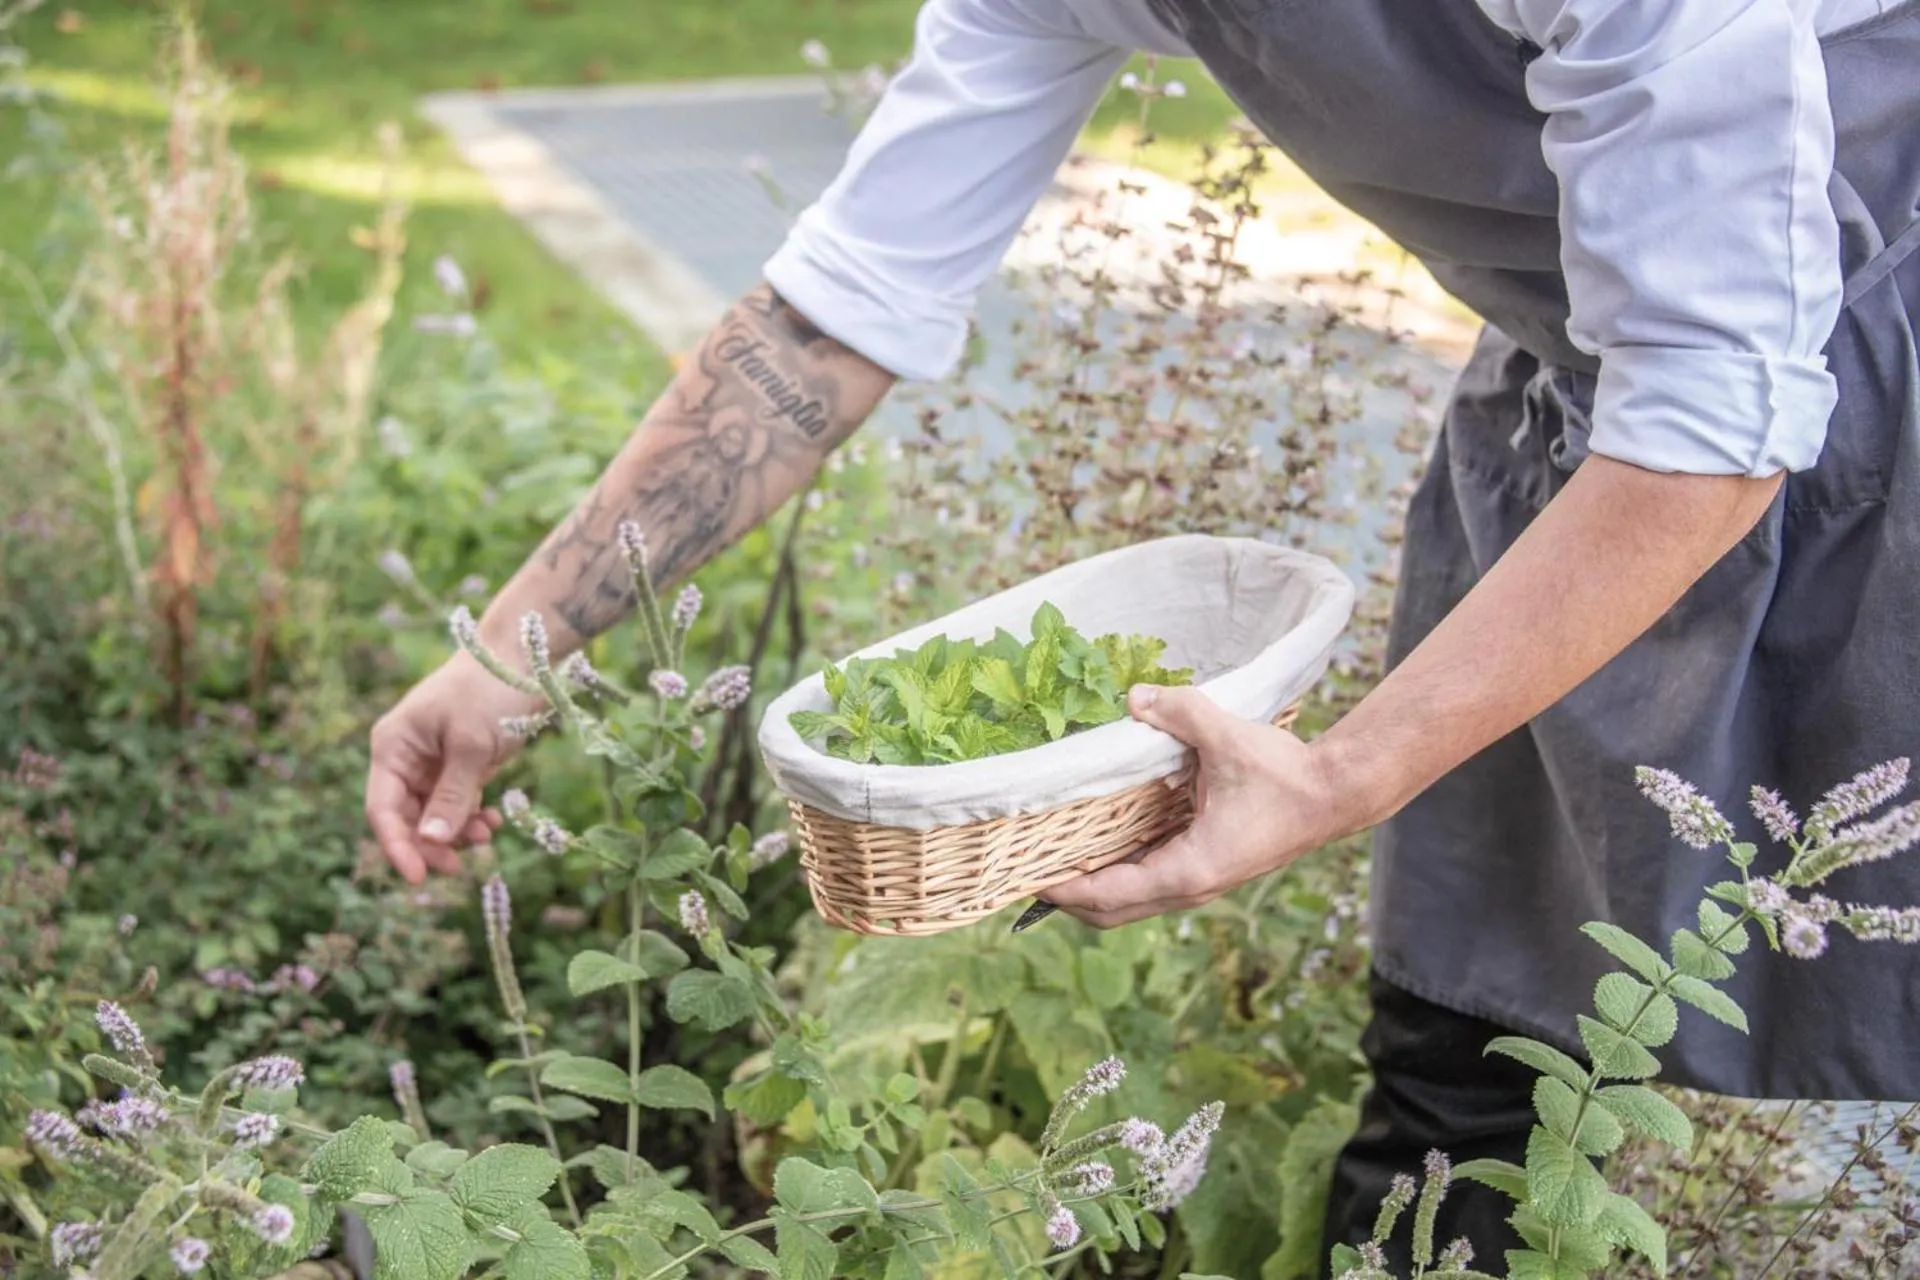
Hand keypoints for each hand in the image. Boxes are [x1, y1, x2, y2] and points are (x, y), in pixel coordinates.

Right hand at [365, 652, 535, 883]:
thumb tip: (432, 841)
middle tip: (460, 865)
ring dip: (456, 833)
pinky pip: (456, 804)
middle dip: (431, 844)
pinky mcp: (459, 766)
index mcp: (393, 747)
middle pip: (407, 818)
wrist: (523, 659)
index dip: (397, 846)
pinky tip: (492, 822)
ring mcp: (432, 763)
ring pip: (433, 816)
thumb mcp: (472, 745)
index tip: (418, 878)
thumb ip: (452, 795)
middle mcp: (406, 758)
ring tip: (487, 835)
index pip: (383, 809)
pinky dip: (471, 818)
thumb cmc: (489, 691)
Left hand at [1041, 685, 1351, 928]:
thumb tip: (1135, 697)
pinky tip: (1100, 844)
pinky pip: (1150, 882)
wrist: (1334, 795)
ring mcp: (1200, 883)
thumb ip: (1179, 713)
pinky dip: (1119, 873)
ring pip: (1132, 902)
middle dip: (1069, 899)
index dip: (1064, 892)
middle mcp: (1190, 887)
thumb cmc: (1284, 774)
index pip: (1109, 896)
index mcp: (1189, 870)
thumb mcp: (1226, 737)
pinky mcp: (1207, 869)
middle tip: (1028, 873)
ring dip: (1094, 888)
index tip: (1026, 880)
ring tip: (1054, 860)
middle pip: (1113, 913)